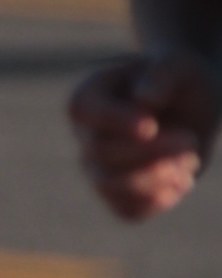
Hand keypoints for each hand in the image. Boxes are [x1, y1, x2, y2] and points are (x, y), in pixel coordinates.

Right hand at [66, 50, 218, 223]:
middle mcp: (86, 134)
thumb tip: (143, 101)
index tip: (151, 126)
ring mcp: (99, 166)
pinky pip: (127, 211)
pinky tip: (182, 182)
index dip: (114, 123)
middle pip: (101, 153)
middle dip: (151, 152)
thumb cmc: (179, 78)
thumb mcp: (179, 66)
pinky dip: (157, 203)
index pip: (84, 112)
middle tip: (191, 139)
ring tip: (190, 163)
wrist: (192, 104)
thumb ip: (162, 76)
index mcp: (90, 95)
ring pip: (108, 187)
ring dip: (154, 181)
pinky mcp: (120, 193)